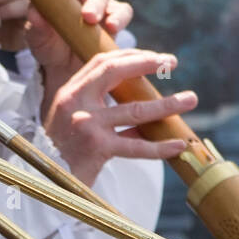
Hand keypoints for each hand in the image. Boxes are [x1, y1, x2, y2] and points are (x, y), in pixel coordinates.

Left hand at [24, 0, 133, 76]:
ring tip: (88, 18)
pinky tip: (110, 27)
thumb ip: (35, 24)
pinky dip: (118, 17)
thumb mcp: (35, 36)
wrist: (64, 69)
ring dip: (94, 2)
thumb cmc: (47, 43)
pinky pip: (122, 10)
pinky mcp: (114, 16)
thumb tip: (35, 12)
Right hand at [43, 48, 197, 185]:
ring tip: (191, 99)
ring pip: (135, 110)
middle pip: (114, 72)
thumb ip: (99, 105)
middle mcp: (76, 104)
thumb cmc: (64, 151)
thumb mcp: (75, 119)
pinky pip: (135, 147)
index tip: (154, 57)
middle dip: (146, 63)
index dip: (130, 55)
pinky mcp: (96, 148)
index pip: (101, 62)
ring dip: (167, 104)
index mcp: (70, 92)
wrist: (47, 183)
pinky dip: (159, 146)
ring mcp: (86, 125)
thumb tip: (143, 97)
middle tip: (172, 62)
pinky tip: (178, 145)